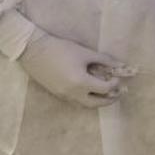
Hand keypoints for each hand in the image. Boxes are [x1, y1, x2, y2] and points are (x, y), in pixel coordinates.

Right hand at [19, 33, 133, 107]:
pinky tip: (90, 91)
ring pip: (84, 105)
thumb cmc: (61, 49)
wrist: (34, 51)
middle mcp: (72, 93)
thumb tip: (120, 65)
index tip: (118, 77)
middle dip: (109, 100)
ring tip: (106, 94)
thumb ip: (104, 60)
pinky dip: (86, 99)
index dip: (114, 84)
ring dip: (97, 101)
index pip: (104, 89)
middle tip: (118, 94)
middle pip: (95, 104)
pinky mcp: (56, 94)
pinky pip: (75, 101)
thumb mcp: (85, 53)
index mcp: (80, 83)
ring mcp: (62, 95)